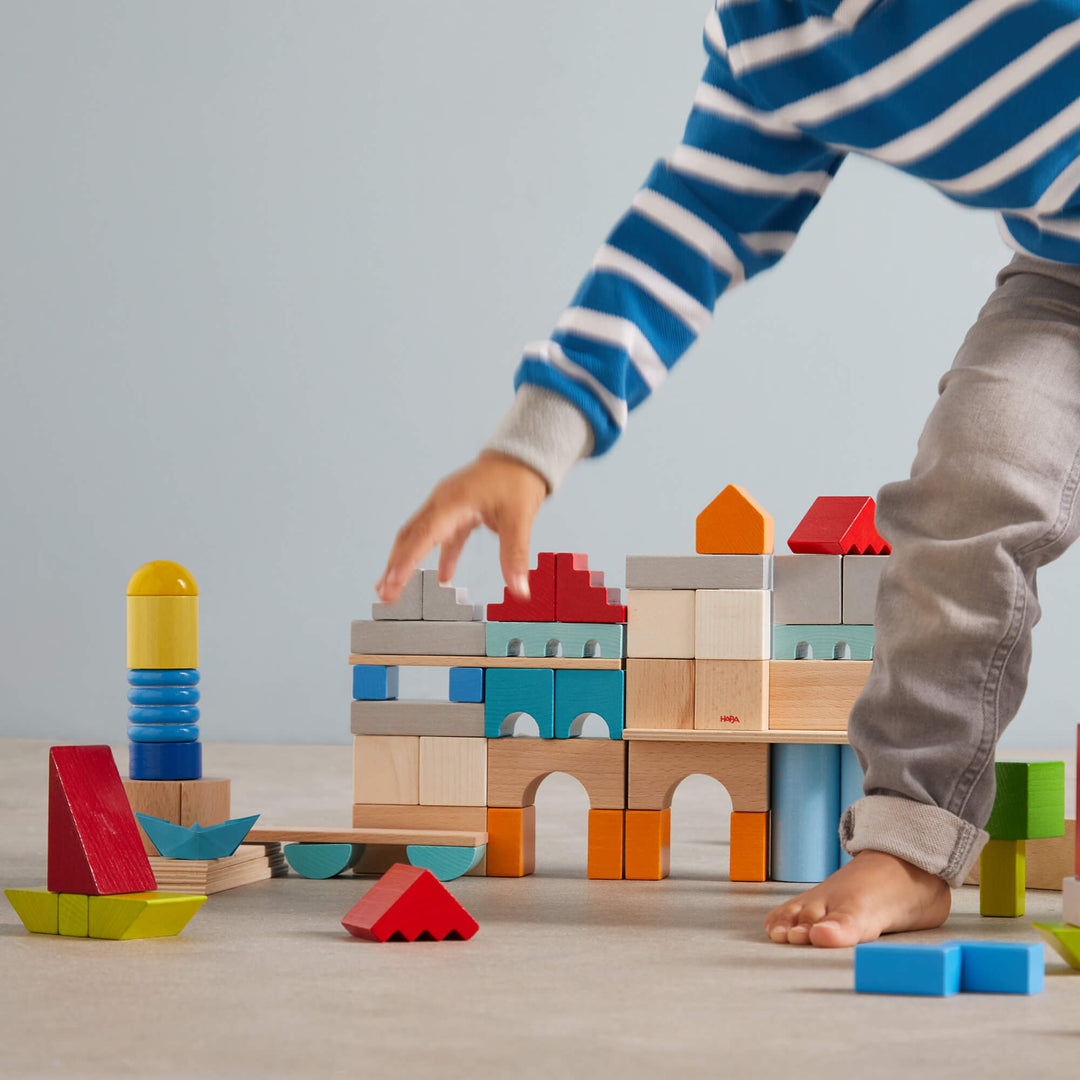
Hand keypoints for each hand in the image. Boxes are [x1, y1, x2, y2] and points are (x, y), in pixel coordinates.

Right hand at [376, 451, 547, 603]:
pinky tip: (443, 578)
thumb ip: (515, 555)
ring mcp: (447, 506)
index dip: (407, 560)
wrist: (523, 455)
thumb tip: (519, 588)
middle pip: (411, 536)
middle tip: (384, 593)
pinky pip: (441, 536)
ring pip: (419, 536)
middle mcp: (443, 502)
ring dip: (407, 561)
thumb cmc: (518, 478)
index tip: (393, 582)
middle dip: (395, 566)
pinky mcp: (456, 511)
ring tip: (395, 587)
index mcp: (453, 500)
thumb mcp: (520, 518)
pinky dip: (441, 557)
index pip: (424, 534)